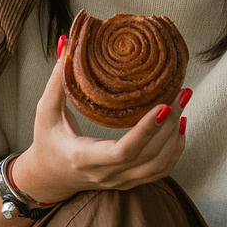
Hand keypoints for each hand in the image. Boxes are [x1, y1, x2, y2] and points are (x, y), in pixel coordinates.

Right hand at [6, 34, 189, 206]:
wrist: (49, 177)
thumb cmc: (47, 141)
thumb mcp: (45, 111)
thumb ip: (57, 80)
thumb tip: (66, 44)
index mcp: (83, 157)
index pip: (123, 151)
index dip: (146, 130)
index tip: (163, 105)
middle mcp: (105, 174)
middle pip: (149, 156)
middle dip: (169, 124)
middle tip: (180, 93)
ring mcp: (119, 182)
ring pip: (159, 165)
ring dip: (175, 136)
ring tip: (181, 105)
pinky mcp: (129, 182)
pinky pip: (161, 171)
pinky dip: (175, 150)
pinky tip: (179, 126)